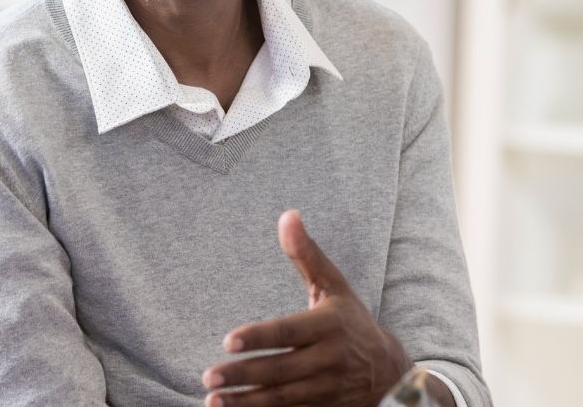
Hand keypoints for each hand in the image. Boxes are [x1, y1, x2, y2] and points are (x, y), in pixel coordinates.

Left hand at [201, 210, 413, 406]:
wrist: (393, 372)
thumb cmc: (352, 321)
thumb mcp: (335, 286)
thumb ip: (306, 254)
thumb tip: (288, 215)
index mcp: (329, 326)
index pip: (288, 332)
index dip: (259, 337)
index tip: (228, 340)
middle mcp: (329, 360)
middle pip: (281, 370)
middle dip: (244, 375)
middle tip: (209, 376)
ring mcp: (327, 390)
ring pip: (283, 399)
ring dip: (247, 403)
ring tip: (214, 400)